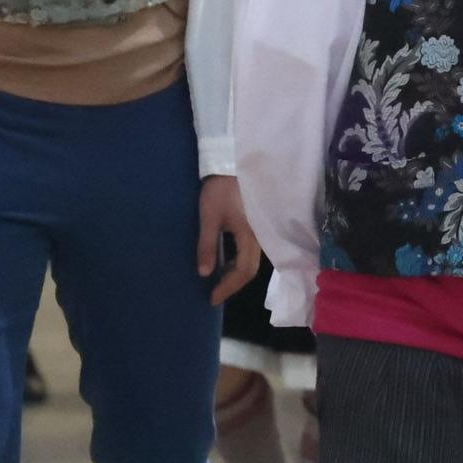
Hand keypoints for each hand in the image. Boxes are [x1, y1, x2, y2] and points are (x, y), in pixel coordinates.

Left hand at [197, 176, 260, 304]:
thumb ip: (207, 245)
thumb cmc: (220, 190)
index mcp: (249, 235)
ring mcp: (258, 231)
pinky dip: (238, 263)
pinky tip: (226, 263)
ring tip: (218, 281)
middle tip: (214, 294)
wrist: (230, 164)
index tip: (212, 298)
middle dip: (232, 285)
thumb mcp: (209, 217)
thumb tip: (204, 274)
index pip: (243, 271)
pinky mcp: (254, 226)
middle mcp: (258, 237)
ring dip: (236, 274)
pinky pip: (250, 252)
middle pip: (250, 269)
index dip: (228, 287)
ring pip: (252, 262)